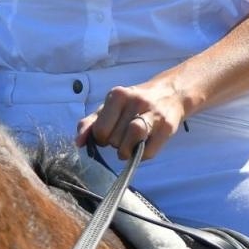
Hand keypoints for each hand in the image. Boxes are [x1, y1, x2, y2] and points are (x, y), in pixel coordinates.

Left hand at [75, 79, 189, 160]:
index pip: (100, 130)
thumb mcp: (110, 107)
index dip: (100, 139)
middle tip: (122, 137)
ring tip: (129, 147)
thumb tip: (78, 142)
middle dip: (115, 144)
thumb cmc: (134, 103)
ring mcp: (153, 114)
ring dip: (126, 152)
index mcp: (118, 95)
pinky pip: (148, 152)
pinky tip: (142, 147)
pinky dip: (142, 155)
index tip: (108, 134)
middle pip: (114, 139)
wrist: (170, 93)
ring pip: (131, 142)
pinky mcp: (167, 127)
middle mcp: (135, 101)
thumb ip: (90, 123)